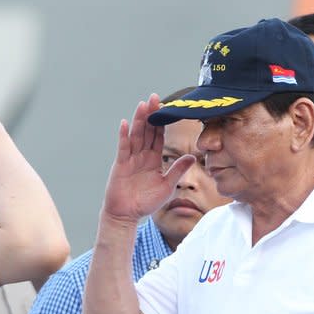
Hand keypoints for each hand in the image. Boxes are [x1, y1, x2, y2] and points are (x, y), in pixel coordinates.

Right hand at [103, 94, 194, 221]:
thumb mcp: (167, 186)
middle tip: (155, 98)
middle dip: (151, 115)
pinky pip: (123, 148)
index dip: (162, 123)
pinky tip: (125, 124)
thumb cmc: (146, 203)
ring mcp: (130, 159)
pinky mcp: (120, 165)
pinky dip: (124, 136)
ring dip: (139, 120)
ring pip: (136, 136)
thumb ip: (178, 170)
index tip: (167, 108)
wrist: (127, 215)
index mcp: (153, 160)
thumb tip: (193, 157)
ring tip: (143, 104)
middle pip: (147, 131)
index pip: (159, 137)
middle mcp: (141, 156)